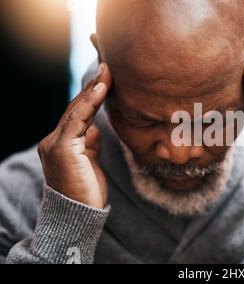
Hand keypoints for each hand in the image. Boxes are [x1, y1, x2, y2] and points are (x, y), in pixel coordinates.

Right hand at [38, 63, 111, 208]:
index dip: (92, 95)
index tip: (107, 78)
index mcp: (61, 143)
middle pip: (77, 108)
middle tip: (109, 66)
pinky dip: (90, 102)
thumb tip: (96, 129)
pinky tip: (102, 88)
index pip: (78, 114)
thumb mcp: (91, 163)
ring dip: (93, 89)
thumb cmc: (87, 192)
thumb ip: (90, 144)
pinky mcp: (62, 148)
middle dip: (94, 86)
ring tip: (107, 71)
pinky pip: (78, 119)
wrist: (79, 216)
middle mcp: (53, 140)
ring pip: (77, 110)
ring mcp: (55, 143)